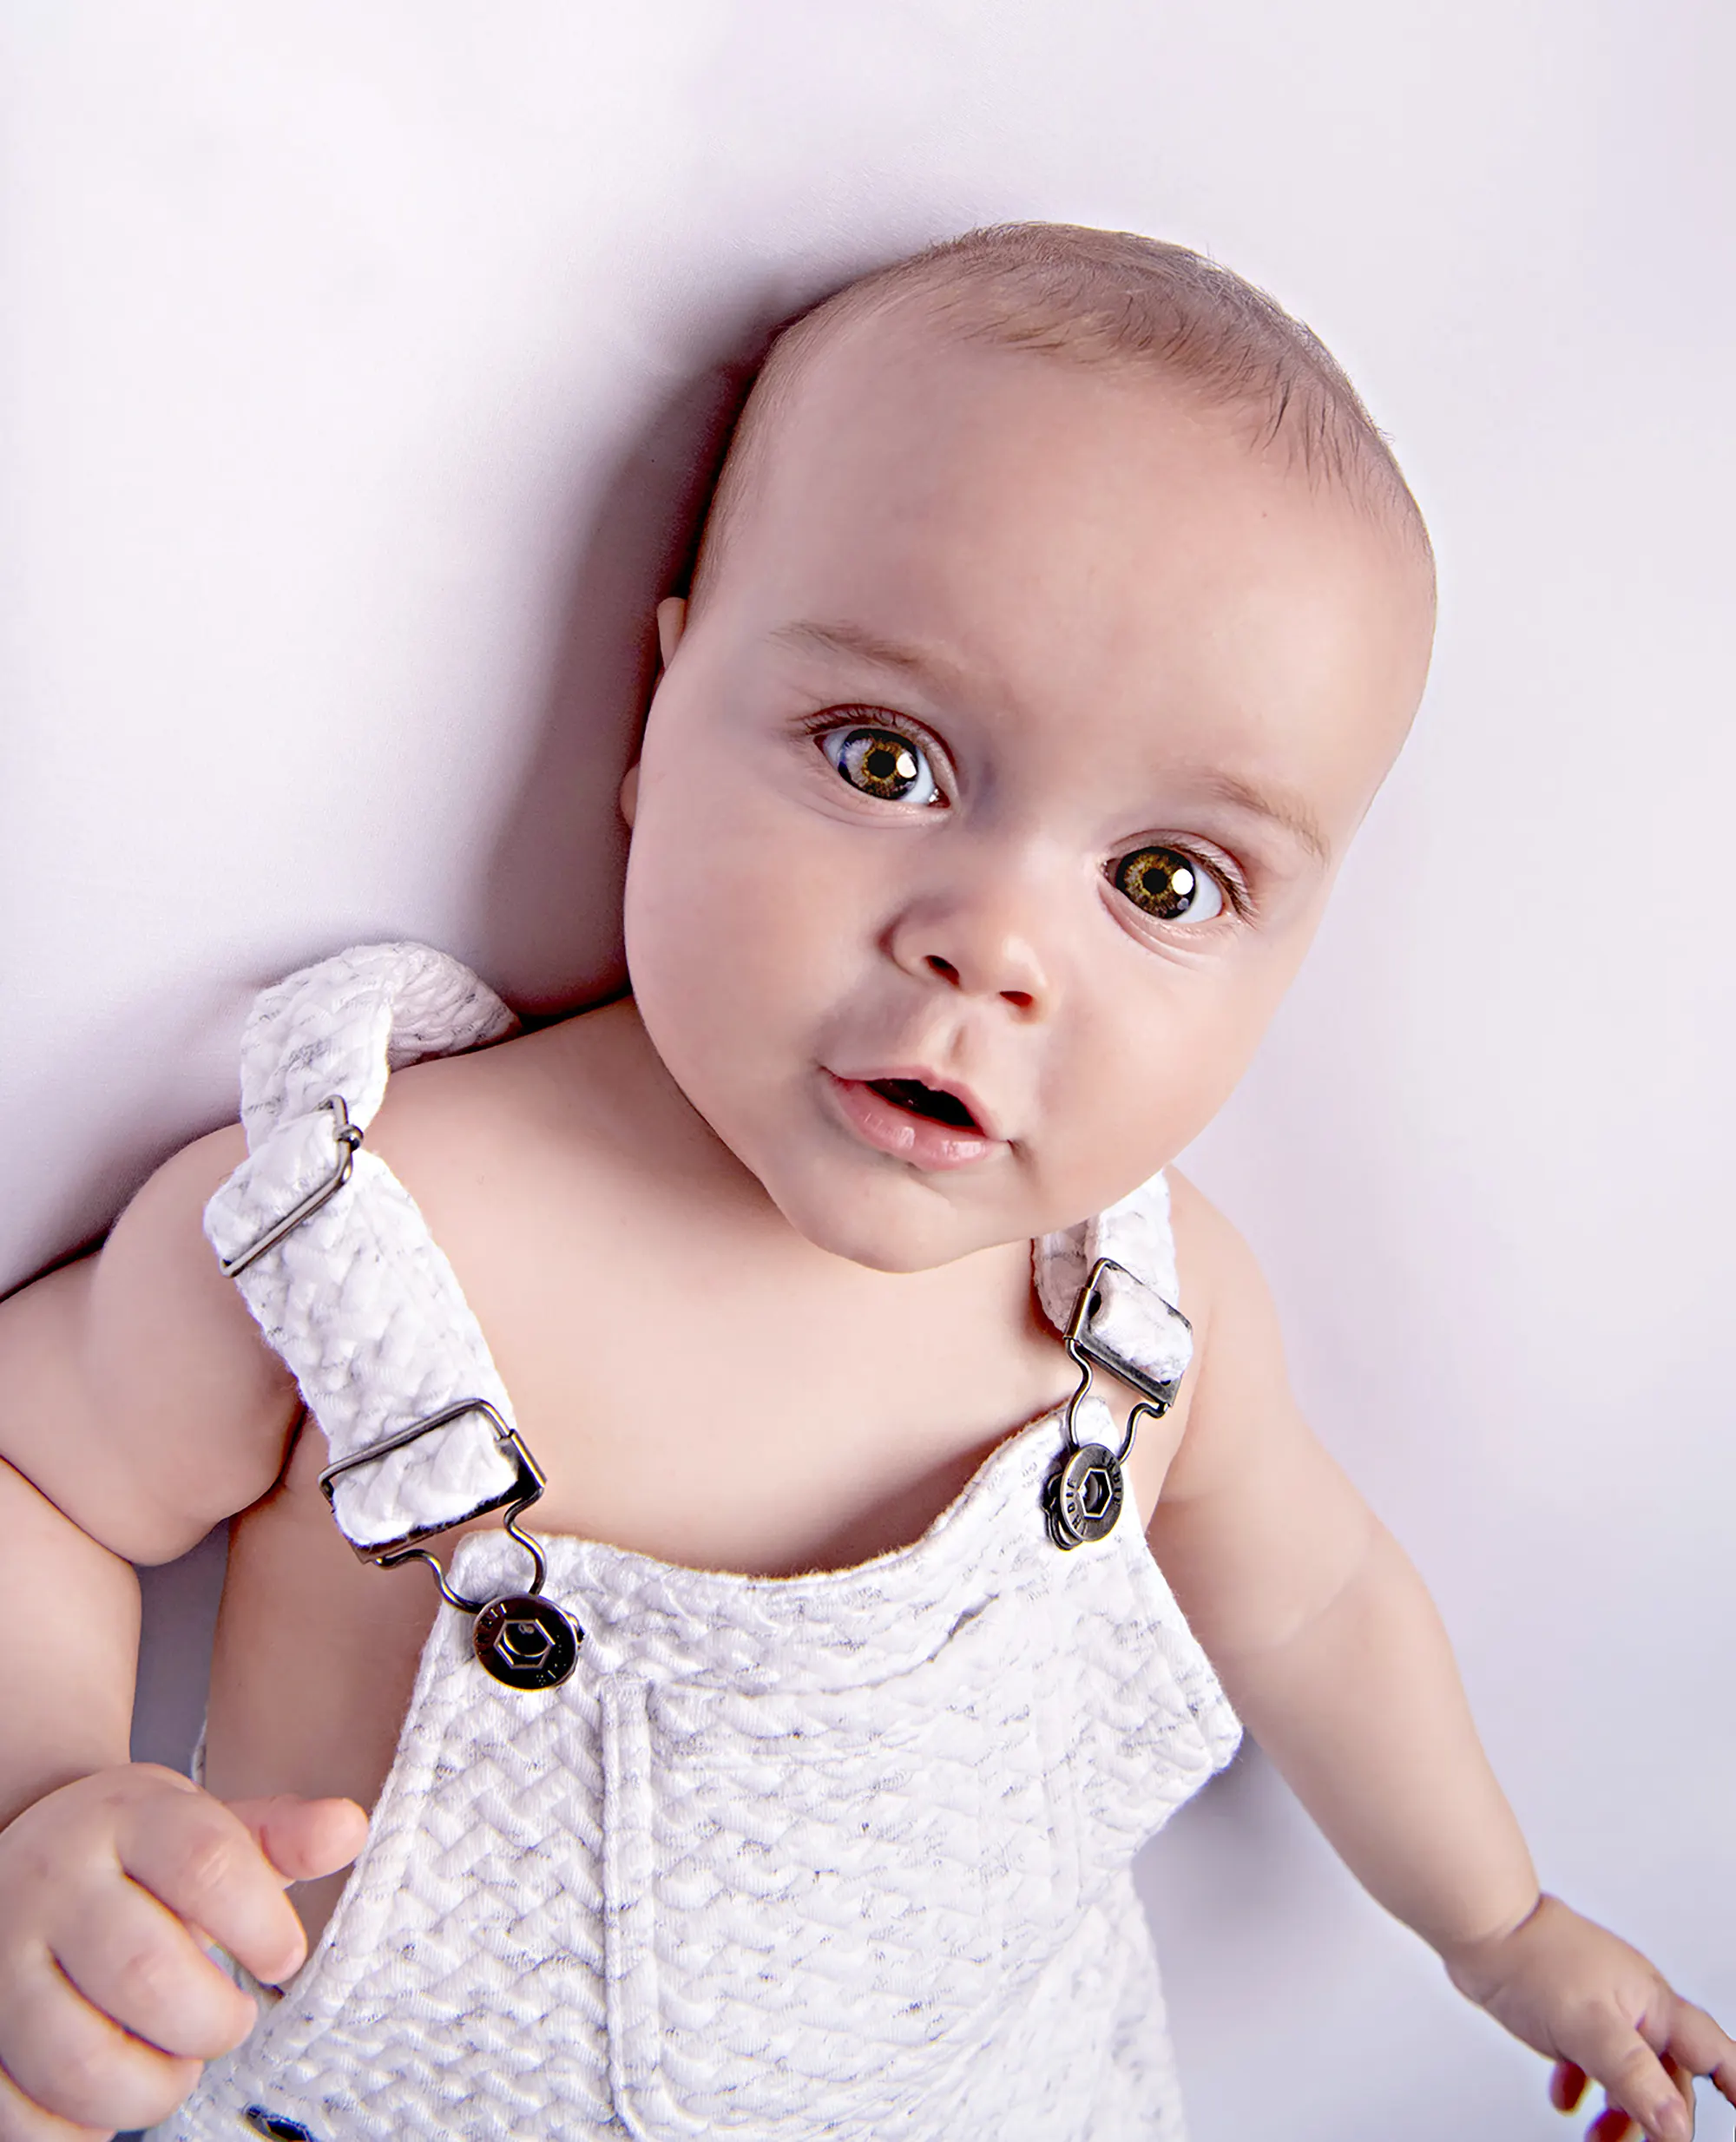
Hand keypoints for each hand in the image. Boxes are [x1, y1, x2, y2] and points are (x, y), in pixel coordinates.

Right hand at [0, 1764, 366, 2140]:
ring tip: (177, 2065)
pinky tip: (113, 2096)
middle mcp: (51, 1884)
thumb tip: (349, 1827)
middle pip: (146, 1972)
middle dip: (212, 2021)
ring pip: (81, 2060)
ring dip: (153, 2085)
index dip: (263, 1926)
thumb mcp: (209, 1830)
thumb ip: (280, 1838)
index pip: (206, 1863)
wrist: (31, 1870)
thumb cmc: (142, 1861)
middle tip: (231, 2021)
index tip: (284, 1958)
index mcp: (124, 1819)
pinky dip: (82, 2129)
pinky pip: (23, 2119)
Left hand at [1444, 1892, 1735, 2141]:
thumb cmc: (1536, 1960)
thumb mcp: (1591, 2029)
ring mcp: (1602, 2004)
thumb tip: (1676, 2126)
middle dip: (1663, 2118)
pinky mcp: (1569, 2008)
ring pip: (1626, 2070)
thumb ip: (1635, 2079)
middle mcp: (1635, 2004)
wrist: (1480, 1928)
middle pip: (1668, 2073)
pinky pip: (1587, 2055)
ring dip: (1619, 2110)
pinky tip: (1565, 2100)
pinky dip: (1581, 2082)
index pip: (1713, 2052)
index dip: (1734, 2081)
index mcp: (1654, 2004)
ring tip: (1601, 2140)